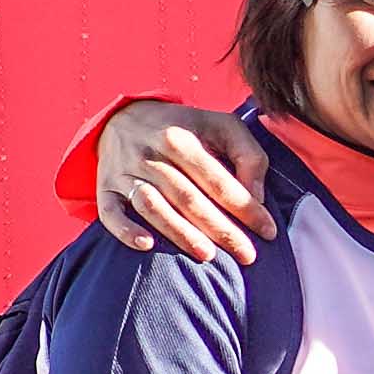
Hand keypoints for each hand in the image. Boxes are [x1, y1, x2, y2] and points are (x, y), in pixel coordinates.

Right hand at [95, 102, 272, 261]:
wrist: (123, 118)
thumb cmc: (183, 128)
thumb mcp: (221, 126)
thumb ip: (248, 155)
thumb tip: (256, 197)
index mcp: (181, 138)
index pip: (218, 179)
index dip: (245, 207)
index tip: (268, 231)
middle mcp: (150, 155)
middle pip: (188, 198)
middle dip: (220, 229)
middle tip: (247, 255)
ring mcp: (125, 172)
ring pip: (153, 206)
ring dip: (179, 232)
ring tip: (208, 256)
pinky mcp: (105, 188)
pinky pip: (110, 213)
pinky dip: (126, 230)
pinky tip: (147, 246)